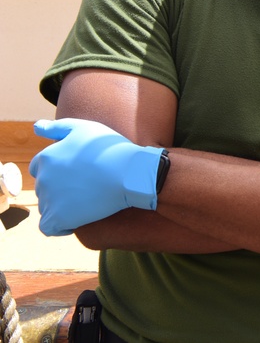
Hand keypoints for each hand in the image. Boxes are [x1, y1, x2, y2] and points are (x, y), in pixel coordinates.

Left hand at [29, 119, 164, 235]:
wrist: (129, 172)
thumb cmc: (110, 148)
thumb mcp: (84, 128)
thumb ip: (57, 127)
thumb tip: (35, 127)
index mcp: (46, 158)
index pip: (39, 168)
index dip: (58, 171)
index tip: (77, 173)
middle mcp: (43, 178)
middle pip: (44, 188)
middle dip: (60, 188)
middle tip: (86, 187)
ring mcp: (49, 199)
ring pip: (46, 207)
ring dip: (61, 206)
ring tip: (86, 202)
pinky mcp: (59, 217)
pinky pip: (49, 227)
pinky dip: (60, 225)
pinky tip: (76, 220)